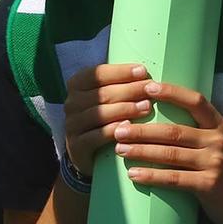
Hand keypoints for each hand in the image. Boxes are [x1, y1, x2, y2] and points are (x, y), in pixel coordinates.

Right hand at [60, 62, 154, 178]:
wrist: (88, 151)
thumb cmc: (106, 117)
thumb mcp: (109, 96)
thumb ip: (121, 83)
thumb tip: (148, 73)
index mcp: (77, 85)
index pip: (97, 74)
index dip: (120, 72)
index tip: (143, 71)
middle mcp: (71, 103)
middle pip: (102, 94)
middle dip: (129, 90)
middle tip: (151, 89)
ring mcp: (72, 124)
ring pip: (99, 113)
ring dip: (125, 109)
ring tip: (147, 107)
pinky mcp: (76, 145)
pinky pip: (96, 135)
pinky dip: (113, 130)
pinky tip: (129, 126)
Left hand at [113, 81, 222, 223]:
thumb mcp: (217, 145)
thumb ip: (196, 132)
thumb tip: (155, 120)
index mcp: (219, 126)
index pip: (195, 101)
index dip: (172, 92)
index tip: (147, 87)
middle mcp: (218, 141)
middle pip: (174, 130)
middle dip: (142, 130)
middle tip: (118, 128)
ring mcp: (215, 163)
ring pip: (170, 154)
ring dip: (141, 151)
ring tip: (119, 149)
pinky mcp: (209, 185)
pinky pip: (174, 178)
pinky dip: (151, 176)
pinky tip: (133, 174)